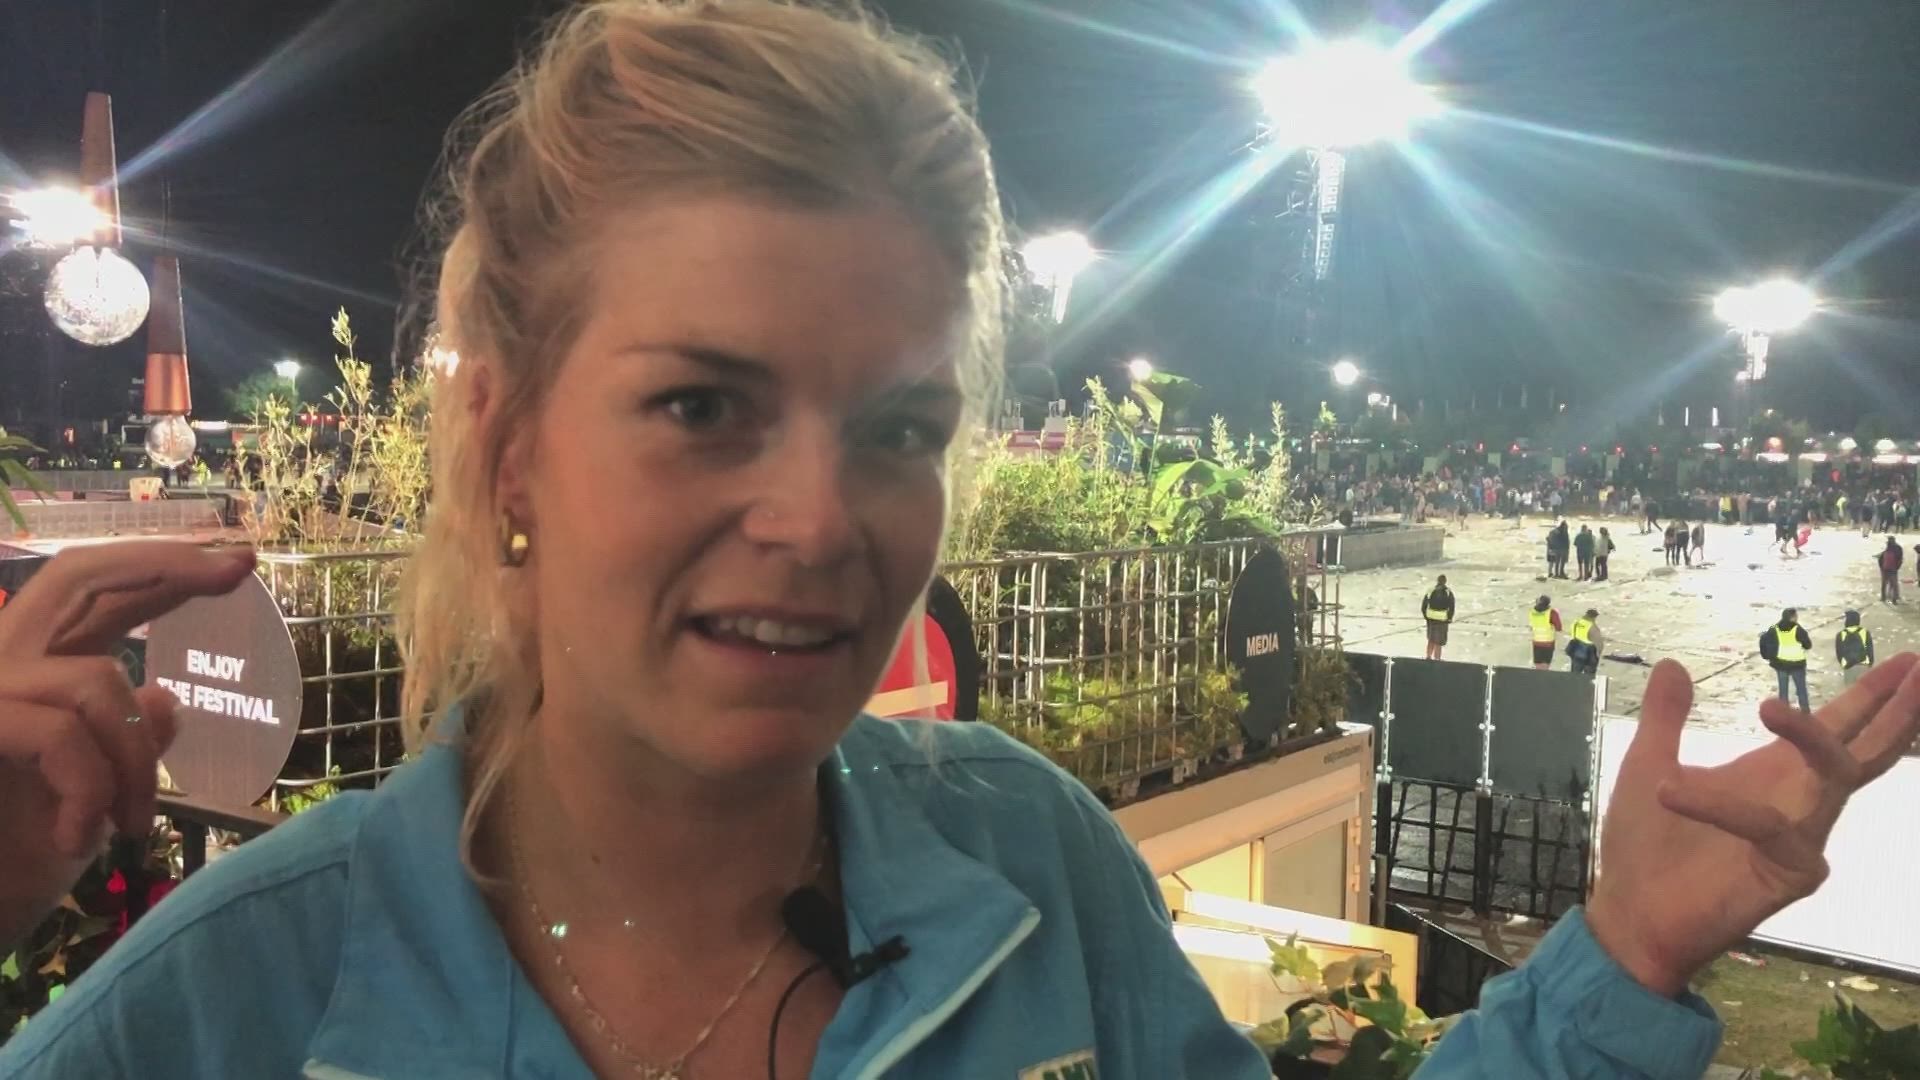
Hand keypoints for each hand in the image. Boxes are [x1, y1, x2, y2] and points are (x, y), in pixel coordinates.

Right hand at [0, 542, 255, 952]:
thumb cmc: (10, 874)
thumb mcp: (96, 805)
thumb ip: (126, 743)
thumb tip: (164, 699)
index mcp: (30, 673)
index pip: (93, 594)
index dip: (161, 567)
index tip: (240, 563)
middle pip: (76, 578)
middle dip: (164, 566)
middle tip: (238, 571)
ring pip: (95, 681)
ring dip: (135, 764)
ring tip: (133, 829)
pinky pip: (59, 733)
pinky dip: (88, 789)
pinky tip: (78, 841)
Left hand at [1587, 654, 1919, 996]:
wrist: (1628, 913)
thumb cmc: (1645, 845)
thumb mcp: (1648, 764)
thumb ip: (1666, 717)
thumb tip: (1673, 665)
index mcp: (1774, 774)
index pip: (1837, 728)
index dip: (1871, 696)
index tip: (1908, 661)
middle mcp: (1799, 802)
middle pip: (1866, 751)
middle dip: (1896, 712)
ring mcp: (1802, 838)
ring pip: (1834, 777)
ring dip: (1812, 738)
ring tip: (1769, 707)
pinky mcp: (1790, 874)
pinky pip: (1768, 827)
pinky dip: (1718, 805)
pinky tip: (1668, 791)